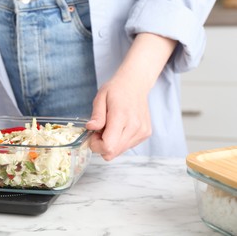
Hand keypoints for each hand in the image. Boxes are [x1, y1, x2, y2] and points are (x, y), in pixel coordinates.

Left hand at [86, 33, 176, 160]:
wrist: (136, 84)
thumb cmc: (116, 89)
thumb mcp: (101, 98)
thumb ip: (96, 115)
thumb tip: (91, 128)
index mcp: (121, 116)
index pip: (108, 146)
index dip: (96, 145)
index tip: (93, 135)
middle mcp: (135, 127)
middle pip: (113, 152)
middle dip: (101, 145)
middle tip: (100, 130)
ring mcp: (142, 132)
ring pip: (119, 151)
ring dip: (111, 143)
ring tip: (110, 127)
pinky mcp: (146, 134)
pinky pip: (127, 146)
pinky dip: (119, 141)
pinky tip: (119, 128)